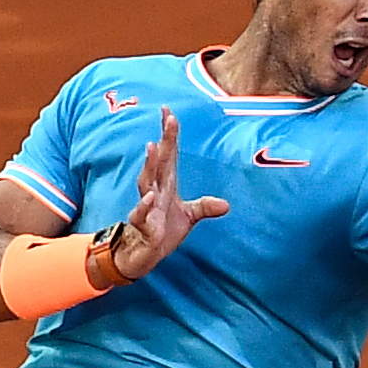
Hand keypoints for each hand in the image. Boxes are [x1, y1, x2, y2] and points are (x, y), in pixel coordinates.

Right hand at [110, 108, 229, 280]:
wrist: (142, 256)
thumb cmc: (161, 231)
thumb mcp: (188, 217)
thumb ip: (204, 207)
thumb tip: (226, 205)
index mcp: (166, 185)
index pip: (168, 155)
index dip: (169, 134)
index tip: (169, 111)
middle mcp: (154, 191)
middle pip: (159, 162)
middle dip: (164, 140)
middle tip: (168, 119)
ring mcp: (147, 207)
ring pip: (146, 182)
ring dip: (150, 165)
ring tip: (154, 147)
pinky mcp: (142, 226)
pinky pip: (141, 214)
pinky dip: (144, 206)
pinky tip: (149, 197)